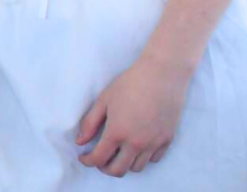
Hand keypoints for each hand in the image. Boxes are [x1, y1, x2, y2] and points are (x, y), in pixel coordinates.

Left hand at [76, 55, 190, 176]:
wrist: (161, 76)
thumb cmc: (129, 84)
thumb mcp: (104, 100)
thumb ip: (90, 123)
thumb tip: (80, 141)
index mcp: (117, 133)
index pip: (99, 158)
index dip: (88, 161)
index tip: (84, 157)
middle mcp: (136, 144)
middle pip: (118, 170)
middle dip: (105, 168)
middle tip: (99, 159)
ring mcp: (153, 144)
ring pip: (136, 168)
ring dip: (124, 164)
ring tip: (117, 153)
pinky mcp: (167, 141)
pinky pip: (153, 160)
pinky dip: (142, 158)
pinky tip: (136, 147)